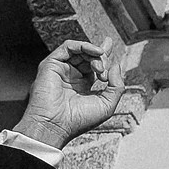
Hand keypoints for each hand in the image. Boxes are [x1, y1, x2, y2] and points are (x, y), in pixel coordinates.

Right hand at [14, 40, 129, 147]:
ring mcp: (61, 69)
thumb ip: (116, 85)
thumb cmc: (79, 120)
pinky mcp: (51, 64)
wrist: (56, 125)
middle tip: (104, 71)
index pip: (93, 64)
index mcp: (83, 86)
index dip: (102, 54)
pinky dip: (83, 46)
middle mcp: (71, 76)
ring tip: (100, 67)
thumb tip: (117, 65)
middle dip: (103, 58)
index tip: (109, 43)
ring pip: (80, 50)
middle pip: (90, 56)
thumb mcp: (107, 104)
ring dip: (95, 54)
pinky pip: (68, 47)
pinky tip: (96, 52)